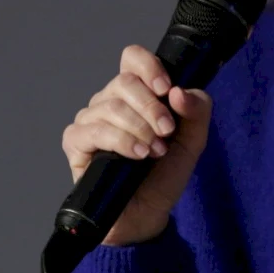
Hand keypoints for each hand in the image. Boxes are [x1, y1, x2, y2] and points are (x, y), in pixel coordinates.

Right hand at [61, 44, 212, 245]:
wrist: (148, 214)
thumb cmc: (165, 174)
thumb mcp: (193, 141)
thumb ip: (197, 111)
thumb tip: (179, 91)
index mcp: (136, 93)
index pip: (132, 58)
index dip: (149, 67)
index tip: (167, 89)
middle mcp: (110, 100)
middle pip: (124, 82)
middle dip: (150, 107)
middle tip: (166, 132)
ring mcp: (90, 120)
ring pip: (110, 105)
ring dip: (139, 128)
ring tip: (154, 152)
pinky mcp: (76, 142)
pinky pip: (93, 130)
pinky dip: (120, 140)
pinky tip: (136, 155)